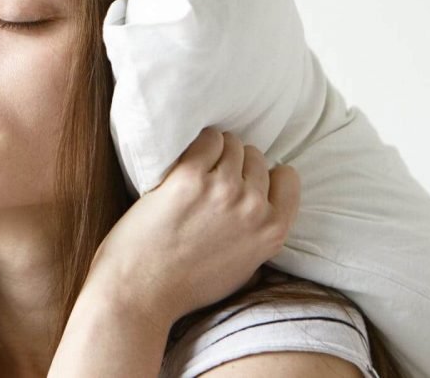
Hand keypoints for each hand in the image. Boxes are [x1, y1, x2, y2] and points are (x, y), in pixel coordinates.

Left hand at [81, 128, 300, 327]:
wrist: (141, 290)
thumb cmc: (187, 285)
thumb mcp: (244, 268)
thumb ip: (259, 234)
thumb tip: (262, 204)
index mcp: (273, 230)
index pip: (287, 178)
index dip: (264, 176)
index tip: (245, 181)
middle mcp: (253, 207)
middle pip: (256, 158)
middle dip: (236, 165)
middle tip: (211, 182)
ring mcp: (223, 189)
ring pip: (231, 144)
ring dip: (215, 152)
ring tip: (195, 173)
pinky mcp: (189, 177)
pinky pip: (206, 139)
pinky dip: (196, 145)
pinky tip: (182, 161)